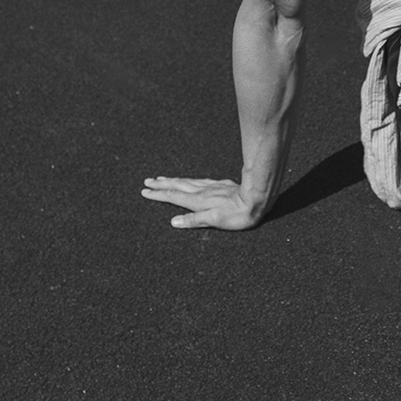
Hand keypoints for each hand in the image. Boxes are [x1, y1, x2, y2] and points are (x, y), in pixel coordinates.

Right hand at [141, 176, 263, 229]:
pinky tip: (189, 179)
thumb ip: (194, 220)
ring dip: (173, 180)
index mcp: (198, 201)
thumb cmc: (237, 215)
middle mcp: (202, 191)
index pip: (173, 197)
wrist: (256, 199)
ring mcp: (211, 186)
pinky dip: (188, 180)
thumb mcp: (215, 221)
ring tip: (162, 178)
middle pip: (177, 186)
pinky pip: (198, 180)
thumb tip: (173, 221)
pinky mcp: (220, 184)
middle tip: (147, 181)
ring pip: (187, 181)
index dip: (158, 195)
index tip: (145, 191)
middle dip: (161, 185)